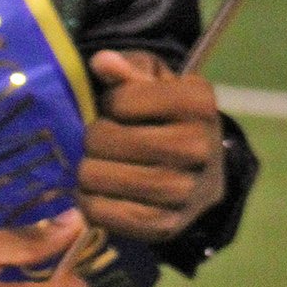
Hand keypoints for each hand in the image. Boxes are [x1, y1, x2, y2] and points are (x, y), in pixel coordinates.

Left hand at [80, 50, 224, 242]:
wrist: (200, 169)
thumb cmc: (167, 116)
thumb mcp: (154, 82)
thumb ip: (128, 69)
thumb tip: (102, 62)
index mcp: (198, 104)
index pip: (121, 101)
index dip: (109, 104)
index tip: (118, 108)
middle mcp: (200, 148)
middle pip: (109, 140)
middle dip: (93, 138)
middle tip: (97, 140)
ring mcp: (186, 191)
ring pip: (103, 178)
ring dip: (87, 171)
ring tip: (93, 165)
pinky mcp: (167, 225)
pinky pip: (107, 214)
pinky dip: (89, 203)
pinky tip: (93, 192)